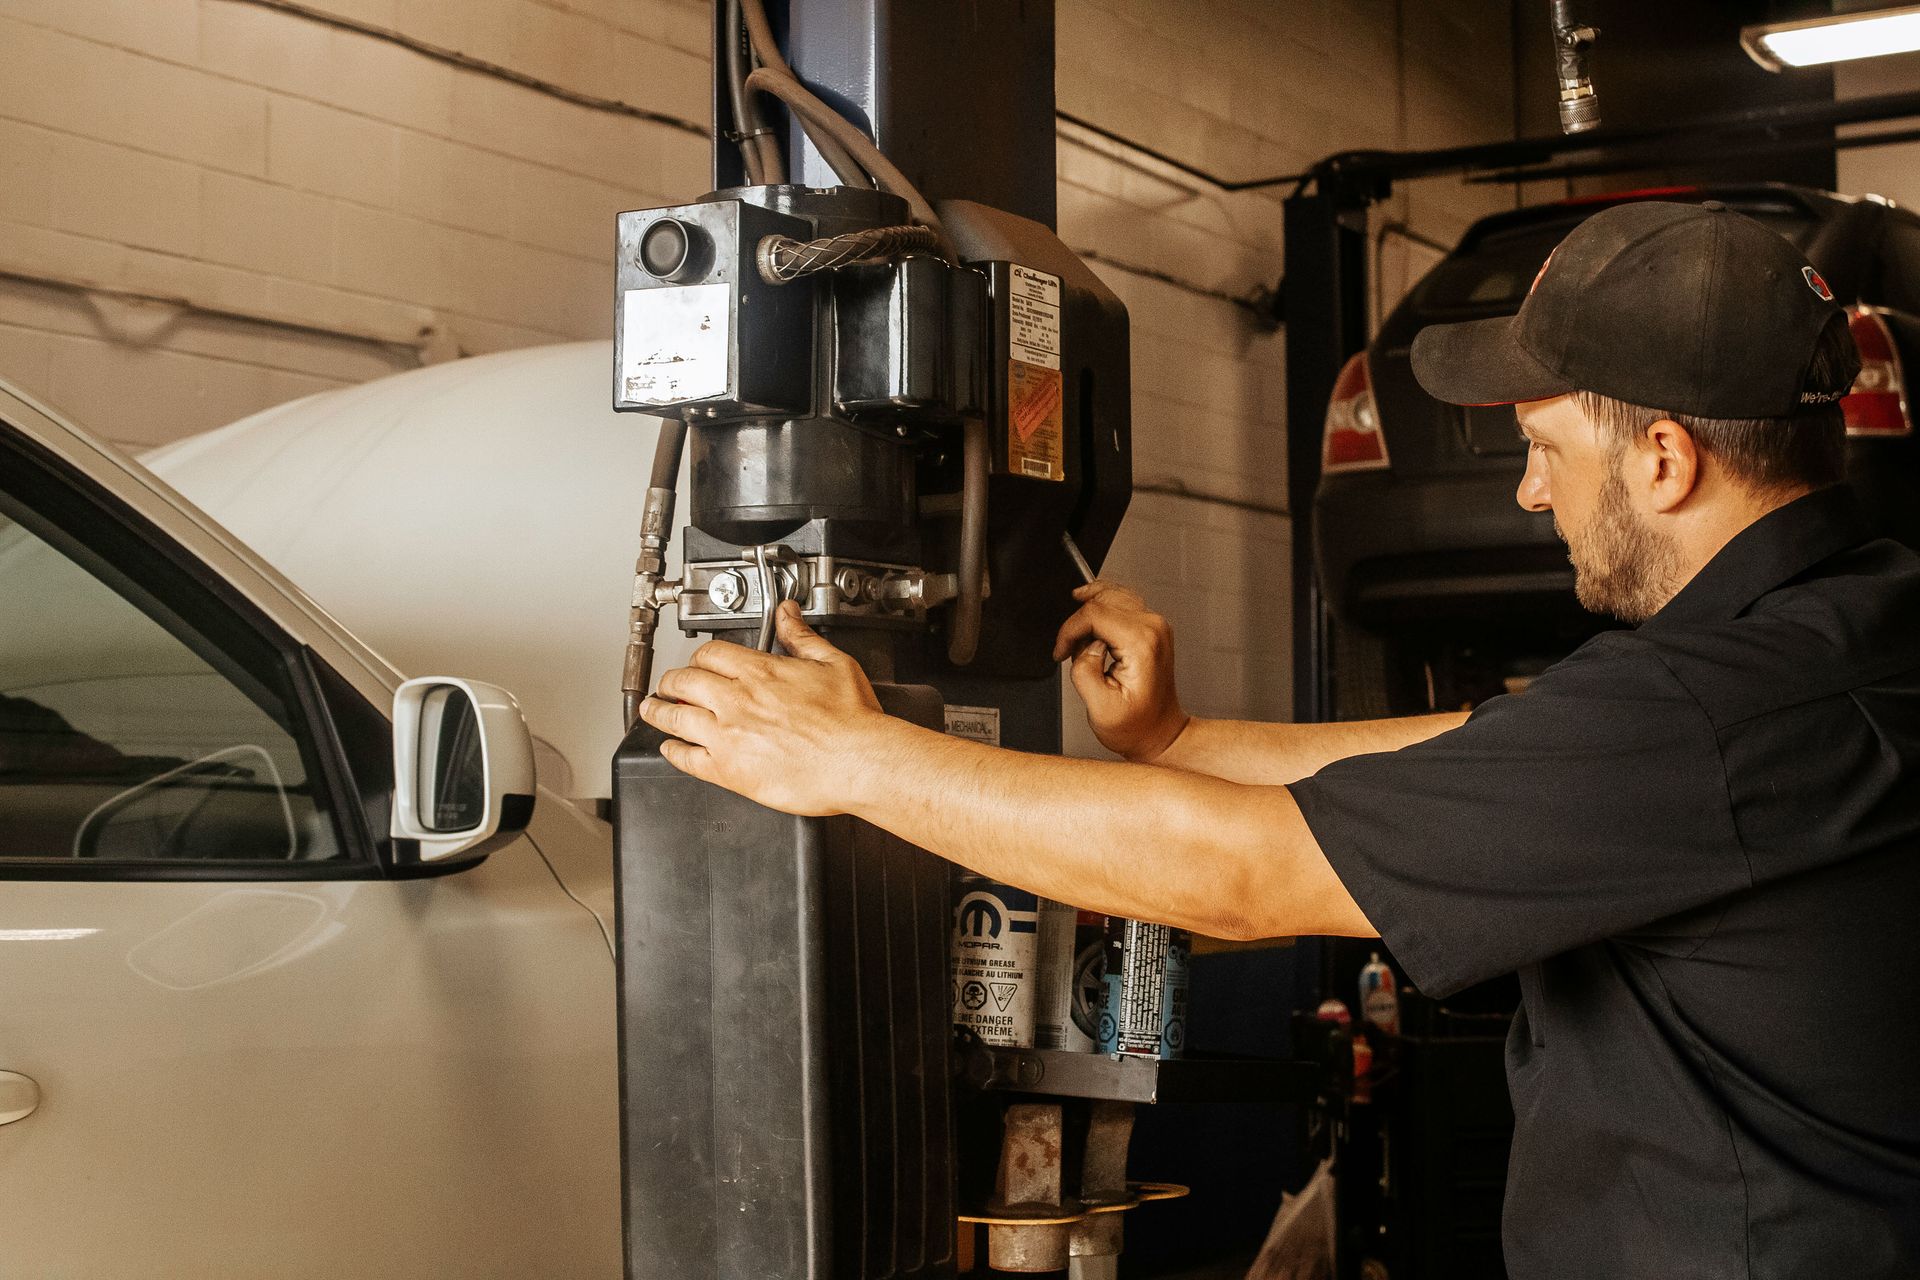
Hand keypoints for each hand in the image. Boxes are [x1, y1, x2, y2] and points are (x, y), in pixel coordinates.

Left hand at [639, 601, 891, 814]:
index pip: (710, 655)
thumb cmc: (852, 719)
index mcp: (760, 672)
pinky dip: (673, 752)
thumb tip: (788, 613)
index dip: (699, 657)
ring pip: (676, 717)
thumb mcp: (832, 663)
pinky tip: (670, 749)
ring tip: (652, 710)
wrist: (858, 761)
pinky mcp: (729, 771)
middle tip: (666, 686)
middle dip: (670, 682)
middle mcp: (737, 701)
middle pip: (684, 682)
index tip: (699, 663)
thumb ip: (802, 637)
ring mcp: (728, 737)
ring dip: (658, 712)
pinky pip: (688, 759)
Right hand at [1051, 581, 1189, 762]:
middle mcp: (1152, 628)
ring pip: (1111, 593)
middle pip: (1102, 599)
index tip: (1061, 651)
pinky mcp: (1151, 627)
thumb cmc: (1136, 725)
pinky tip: (1091, 617)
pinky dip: (1102, 605)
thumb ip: (1084, 670)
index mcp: (1141, 643)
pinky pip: (1122, 601)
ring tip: (1077, 634)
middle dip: (1077, 622)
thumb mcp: (1100, 708)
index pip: (1094, 613)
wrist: (1159, 732)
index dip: (1068, 630)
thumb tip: (1085, 646)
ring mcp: (1155, 625)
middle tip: (1070, 649)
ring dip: (1088, 609)